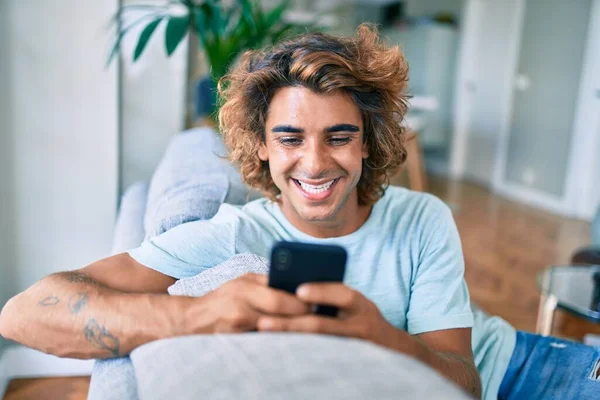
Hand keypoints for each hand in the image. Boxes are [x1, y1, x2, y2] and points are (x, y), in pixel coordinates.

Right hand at [188, 273, 309, 333]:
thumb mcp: (241, 282)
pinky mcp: (235, 340)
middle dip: (300, 313)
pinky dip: (277, 338)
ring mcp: (237, 323)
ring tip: (308, 326)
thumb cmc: (222, 298)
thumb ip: (265, 282)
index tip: (317, 302)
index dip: (300, 301)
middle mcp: (240, 304)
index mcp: (244, 286)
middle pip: (278, 310)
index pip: (279, 295)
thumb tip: (295, 285)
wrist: (191, 320)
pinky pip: (262, 339)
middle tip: (317, 315)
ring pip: (273, 327)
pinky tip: (290, 337)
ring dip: (291, 327)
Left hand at [256, 283, 403, 349]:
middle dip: (291, 323)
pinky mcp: (349, 363)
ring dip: (289, 340)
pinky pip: (319, 359)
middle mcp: (360, 325)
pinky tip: (279, 351)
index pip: (343, 294)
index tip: (298, 290)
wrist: (394, 348)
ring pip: (317, 344)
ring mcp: (355, 346)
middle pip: (322, 324)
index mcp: (360, 304)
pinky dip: (298, 353)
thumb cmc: (364, 319)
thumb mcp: (356, 304)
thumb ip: (333, 296)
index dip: (322, 291)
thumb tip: (293, 289)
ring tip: (266, 335)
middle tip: (264, 322)